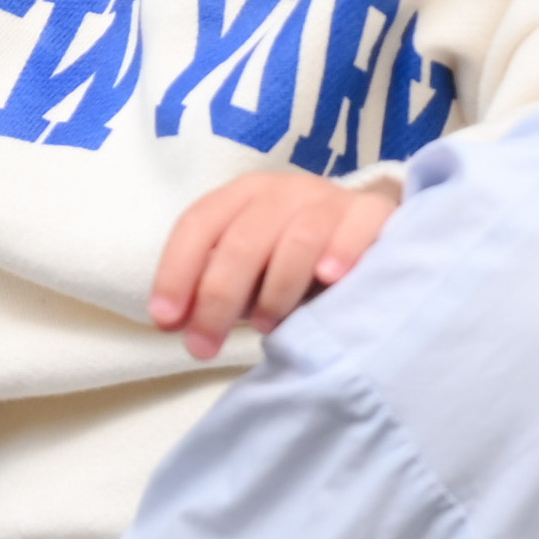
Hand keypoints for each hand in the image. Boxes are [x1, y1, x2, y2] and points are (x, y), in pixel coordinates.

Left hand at [147, 169, 404, 359]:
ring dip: (276, 287)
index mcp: (241, 197)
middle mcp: (282, 191)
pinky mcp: (372, 214)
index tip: (165, 321)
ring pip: (296, 237)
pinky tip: (330, 278)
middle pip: (241, 239)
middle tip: (204, 347)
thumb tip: (173, 321)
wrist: (367, 241)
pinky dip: (342, 251)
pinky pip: (357, 227)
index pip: (198, 225)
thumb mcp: (248, 274)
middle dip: (217, 298)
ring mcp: (330, 200)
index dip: (176, 271)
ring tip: (267, 324)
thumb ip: (213, 289)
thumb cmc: (292, 264)